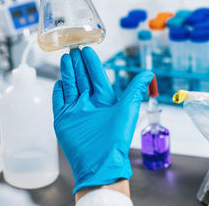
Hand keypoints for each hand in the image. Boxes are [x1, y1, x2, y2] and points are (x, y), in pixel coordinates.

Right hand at [53, 47, 153, 193]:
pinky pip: (59, 101)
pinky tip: (59, 81)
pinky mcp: (63, 119)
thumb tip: (149, 73)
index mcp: (104, 100)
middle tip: (73, 47)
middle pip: (82, 77)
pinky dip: (59, 90)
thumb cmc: (115, 138)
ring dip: (68, 72)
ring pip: (70, 85)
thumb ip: (135, 89)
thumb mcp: (127, 109)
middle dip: (78, 63)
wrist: (99, 162)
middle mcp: (89, 103)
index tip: (88, 48)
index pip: (96, 75)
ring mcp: (75, 110)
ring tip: (65, 57)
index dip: (92, 62)